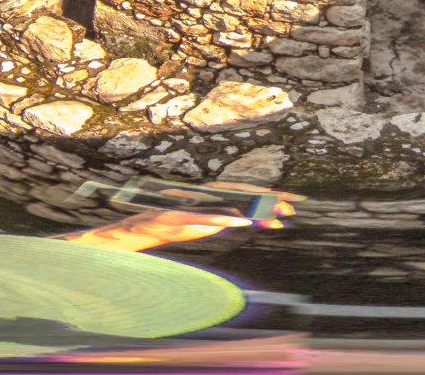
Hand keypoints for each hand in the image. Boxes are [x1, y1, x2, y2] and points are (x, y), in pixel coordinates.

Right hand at [63, 187, 301, 250]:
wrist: (131, 233)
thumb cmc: (164, 230)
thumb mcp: (197, 226)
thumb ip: (219, 221)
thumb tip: (245, 219)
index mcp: (208, 197)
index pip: (242, 191)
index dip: (266, 194)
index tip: (291, 199)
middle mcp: (201, 196)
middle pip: (239, 193)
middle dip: (268, 198)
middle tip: (294, 204)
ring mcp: (190, 206)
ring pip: (225, 203)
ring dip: (251, 209)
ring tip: (275, 216)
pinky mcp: (177, 218)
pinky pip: (204, 219)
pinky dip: (222, 220)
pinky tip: (240, 223)